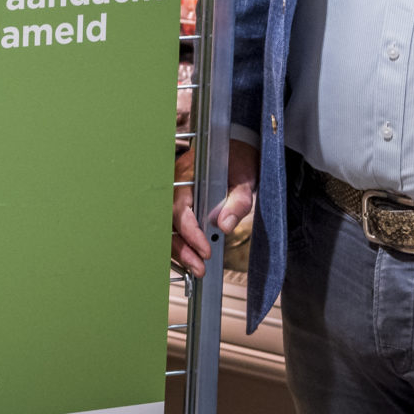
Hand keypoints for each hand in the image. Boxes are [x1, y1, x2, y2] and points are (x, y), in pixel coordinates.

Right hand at [172, 137, 258, 274]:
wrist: (236, 144)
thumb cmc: (238, 158)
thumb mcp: (244, 178)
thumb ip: (236, 201)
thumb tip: (225, 226)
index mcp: (187, 175)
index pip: (180, 210)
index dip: (191, 233)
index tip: (205, 250)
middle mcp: (175, 185)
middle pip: (169, 223)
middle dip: (182, 249)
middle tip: (199, 269)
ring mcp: (175, 193)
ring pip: (168, 227)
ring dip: (180, 250)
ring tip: (196, 269)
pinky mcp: (180, 202)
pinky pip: (174, 225)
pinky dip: (180, 243)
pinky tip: (190, 258)